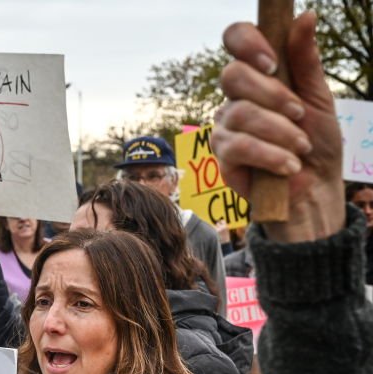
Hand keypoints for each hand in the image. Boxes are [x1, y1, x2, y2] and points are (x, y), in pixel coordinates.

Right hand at [212, 11, 344, 241]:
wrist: (314, 188)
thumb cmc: (317, 143)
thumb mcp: (318, 98)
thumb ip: (306, 60)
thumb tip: (305, 16)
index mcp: (259, 75)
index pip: (236, 40)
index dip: (247, 43)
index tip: (272, 63)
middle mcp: (236, 96)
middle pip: (232, 76)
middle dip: (272, 95)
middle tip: (299, 114)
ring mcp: (225, 125)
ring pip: (240, 113)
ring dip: (280, 132)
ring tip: (301, 148)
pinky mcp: (222, 155)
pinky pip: (239, 146)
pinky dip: (271, 155)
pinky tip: (289, 166)